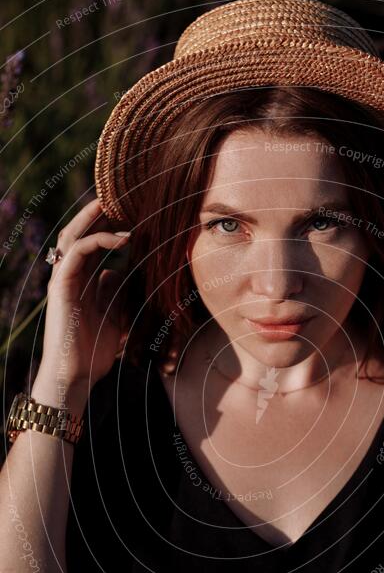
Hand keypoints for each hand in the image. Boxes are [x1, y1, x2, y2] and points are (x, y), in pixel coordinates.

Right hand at [36, 198, 130, 397]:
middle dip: (99, 213)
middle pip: (80, 233)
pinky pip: (77, 252)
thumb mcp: (116, 316)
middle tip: (122, 197)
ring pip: (74, 235)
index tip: (132, 212)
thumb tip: (122, 271)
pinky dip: (100, 241)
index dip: (108, 225)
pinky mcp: (61, 286)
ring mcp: (63, 280)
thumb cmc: (95, 351)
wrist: (76, 375)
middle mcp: (70, 276)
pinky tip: (123, 239)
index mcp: (81, 281)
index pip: (92, 242)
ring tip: (116, 203)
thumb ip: (117, 293)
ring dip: (94, 217)